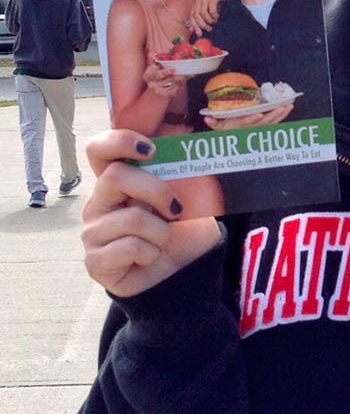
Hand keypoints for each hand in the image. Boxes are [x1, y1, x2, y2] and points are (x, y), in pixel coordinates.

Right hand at [82, 131, 220, 297]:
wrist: (183, 273)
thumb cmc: (183, 231)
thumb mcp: (191, 198)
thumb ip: (182, 175)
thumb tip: (190, 147)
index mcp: (119, 181)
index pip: (99, 149)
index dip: (119, 141)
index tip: (150, 150)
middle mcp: (99, 202)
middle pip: (115, 176)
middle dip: (156, 190)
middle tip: (175, 209)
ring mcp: (93, 231)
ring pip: (131, 217)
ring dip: (161, 231)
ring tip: (162, 240)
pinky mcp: (95, 260)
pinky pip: (130, 246)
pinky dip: (151, 252)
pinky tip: (149, 258)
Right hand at [143, 60, 184, 99]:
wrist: (157, 83)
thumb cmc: (157, 70)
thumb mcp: (154, 64)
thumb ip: (155, 59)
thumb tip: (154, 53)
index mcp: (148, 75)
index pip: (157, 75)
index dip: (165, 73)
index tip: (173, 69)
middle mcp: (151, 84)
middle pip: (167, 81)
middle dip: (177, 77)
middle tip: (185, 73)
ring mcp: (158, 91)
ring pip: (172, 86)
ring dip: (180, 81)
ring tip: (185, 76)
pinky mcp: (165, 95)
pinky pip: (175, 91)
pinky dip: (180, 86)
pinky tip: (182, 81)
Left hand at [189, 0, 222, 35]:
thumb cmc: (218, 1)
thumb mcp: (208, 10)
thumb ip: (200, 18)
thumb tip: (191, 29)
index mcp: (196, 2)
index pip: (192, 16)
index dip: (194, 26)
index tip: (199, 34)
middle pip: (196, 15)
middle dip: (202, 24)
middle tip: (209, 29)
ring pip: (203, 13)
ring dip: (209, 20)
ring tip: (215, 22)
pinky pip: (211, 10)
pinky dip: (215, 16)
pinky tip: (218, 17)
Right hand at [203, 101, 293, 129]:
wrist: (233, 143)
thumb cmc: (226, 130)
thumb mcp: (218, 127)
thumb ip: (213, 123)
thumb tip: (207, 118)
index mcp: (240, 127)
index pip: (246, 123)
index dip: (252, 119)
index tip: (259, 114)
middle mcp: (251, 129)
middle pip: (264, 123)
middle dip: (273, 115)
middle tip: (282, 106)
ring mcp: (259, 129)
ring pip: (272, 122)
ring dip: (281, 115)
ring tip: (289, 105)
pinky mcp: (265, 127)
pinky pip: (275, 122)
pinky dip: (282, 116)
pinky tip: (289, 108)